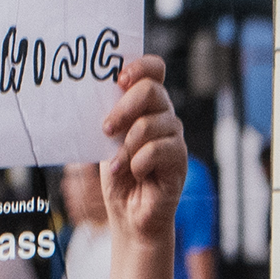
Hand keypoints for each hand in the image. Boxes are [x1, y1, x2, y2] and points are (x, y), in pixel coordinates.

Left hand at [96, 58, 184, 257]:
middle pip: (152, 91)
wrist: (128, 212)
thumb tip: (100, 91)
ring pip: (151, 124)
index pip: (154, 69)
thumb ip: (110, 114)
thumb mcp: (108, 138)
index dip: (140, 66)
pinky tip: (133, 173)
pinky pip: (159, 150)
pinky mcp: (179, 159)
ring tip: (117, 164)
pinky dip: (138, 163)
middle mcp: (164, 115)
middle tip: (106, 129)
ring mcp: (174, 136)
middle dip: (124, 108)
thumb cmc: (117, 172)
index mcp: (147, 104)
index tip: (119, 78)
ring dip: (127, 146)